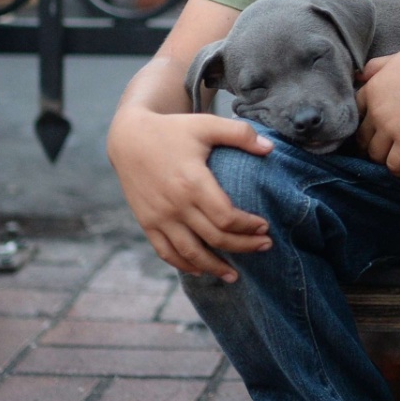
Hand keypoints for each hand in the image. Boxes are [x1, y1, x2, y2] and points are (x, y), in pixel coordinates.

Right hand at [106, 110, 275, 281]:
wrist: (128, 138)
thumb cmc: (173, 129)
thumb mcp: (207, 124)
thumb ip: (241, 134)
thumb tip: (271, 148)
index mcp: (193, 182)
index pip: (227, 218)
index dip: (248, 227)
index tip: (265, 227)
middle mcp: (175, 205)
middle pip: (215, 238)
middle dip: (244, 247)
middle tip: (265, 247)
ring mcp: (159, 217)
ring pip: (191, 253)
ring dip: (215, 267)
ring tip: (235, 275)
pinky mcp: (147, 223)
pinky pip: (166, 252)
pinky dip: (184, 265)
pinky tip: (201, 270)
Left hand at [356, 42, 399, 175]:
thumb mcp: (395, 58)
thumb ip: (375, 67)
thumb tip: (360, 76)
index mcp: (372, 90)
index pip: (356, 114)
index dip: (363, 123)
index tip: (371, 129)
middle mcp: (376, 111)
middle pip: (362, 137)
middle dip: (369, 145)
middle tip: (380, 148)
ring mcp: (390, 127)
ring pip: (375, 154)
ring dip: (382, 159)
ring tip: (394, 159)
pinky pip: (394, 164)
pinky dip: (399, 170)